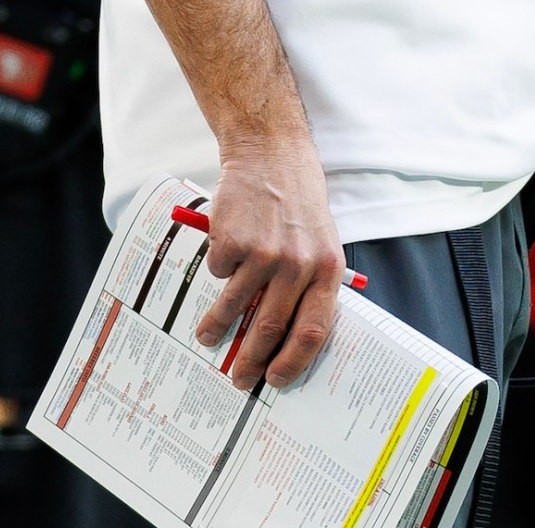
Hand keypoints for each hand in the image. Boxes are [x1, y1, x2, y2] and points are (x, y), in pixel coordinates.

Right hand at [195, 131, 346, 390]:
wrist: (271, 154)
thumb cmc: (298, 201)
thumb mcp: (321, 242)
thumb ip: (310, 284)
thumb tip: (288, 338)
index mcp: (326, 269)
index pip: (313, 331)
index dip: (293, 362)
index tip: (276, 380)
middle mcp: (297, 264)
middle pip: (270, 327)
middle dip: (250, 359)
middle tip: (239, 378)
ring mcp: (263, 253)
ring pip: (235, 306)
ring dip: (218, 328)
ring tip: (208, 336)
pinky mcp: (232, 241)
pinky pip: (218, 272)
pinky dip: (218, 272)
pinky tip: (224, 255)